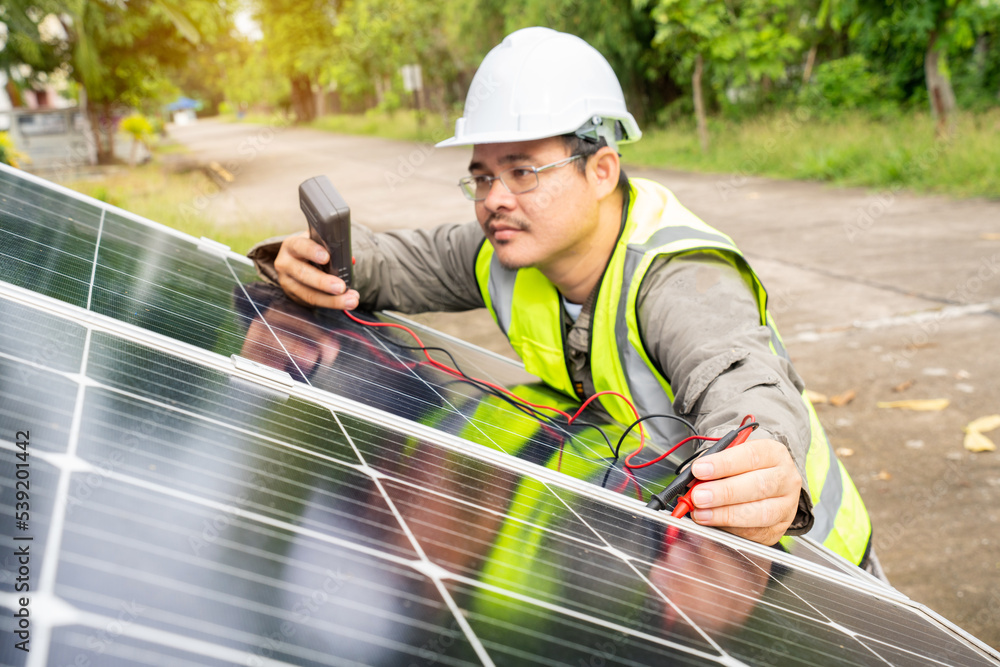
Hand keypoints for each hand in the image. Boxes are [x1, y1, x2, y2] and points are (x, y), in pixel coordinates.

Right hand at [273, 232, 359, 309]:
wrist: (293, 262)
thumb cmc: (310, 250)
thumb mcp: (316, 243)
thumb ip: (331, 248)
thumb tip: (350, 260)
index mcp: (291, 245)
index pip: (300, 246)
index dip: (312, 251)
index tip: (326, 257)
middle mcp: (285, 263)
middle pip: (303, 274)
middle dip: (323, 282)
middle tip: (341, 287)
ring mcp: (287, 282)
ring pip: (308, 294)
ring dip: (332, 300)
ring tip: (351, 300)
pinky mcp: (293, 296)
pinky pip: (312, 303)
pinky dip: (331, 303)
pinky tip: (346, 302)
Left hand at [687, 438, 801, 545]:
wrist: (772, 486)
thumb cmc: (746, 469)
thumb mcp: (733, 458)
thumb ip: (715, 466)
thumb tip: (692, 480)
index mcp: (773, 453)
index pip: (751, 455)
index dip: (723, 464)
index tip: (699, 470)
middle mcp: (786, 479)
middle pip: (759, 486)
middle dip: (724, 492)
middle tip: (698, 496)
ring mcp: (786, 506)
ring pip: (761, 513)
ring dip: (726, 515)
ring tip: (701, 513)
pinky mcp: (779, 528)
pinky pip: (756, 532)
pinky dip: (731, 529)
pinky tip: (714, 524)